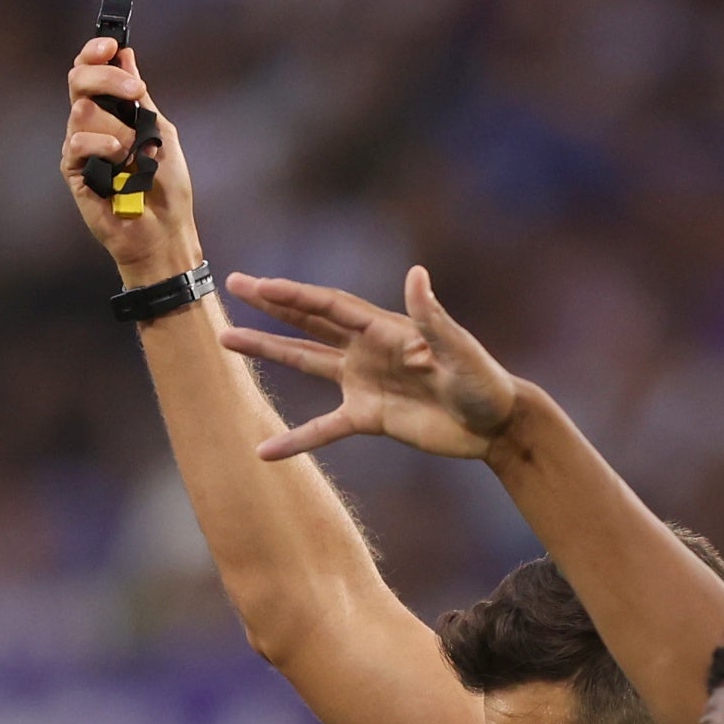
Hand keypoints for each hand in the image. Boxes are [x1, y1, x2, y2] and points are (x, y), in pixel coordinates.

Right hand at [61, 32, 201, 261]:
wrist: (165, 231)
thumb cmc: (166, 186)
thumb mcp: (159, 130)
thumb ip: (139, 96)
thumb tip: (126, 54)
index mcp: (110, 110)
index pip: (90, 70)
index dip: (95, 52)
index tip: (111, 44)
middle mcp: (91, 124)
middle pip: (79, 80)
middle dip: (107, 77)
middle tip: (135, 91)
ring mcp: (80, 147)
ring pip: (82, 111)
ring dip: (118, 128)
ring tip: (135, 152)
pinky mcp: (74, 171)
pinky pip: (77, 143)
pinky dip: (101, 146)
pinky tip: (118, 159)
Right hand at [224, 265, 531, 465]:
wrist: (496, 425)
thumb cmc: (484, 381)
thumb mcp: (460, 350)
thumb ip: (433, 317)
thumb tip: (416, 273)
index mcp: (385, 327)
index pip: (330, 306)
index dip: (294, 295)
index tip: (258, 286)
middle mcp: (367, 348)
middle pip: (309, 322)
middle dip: (271, 305)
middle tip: (233, 286)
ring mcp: (364, 382)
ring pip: (305, 363)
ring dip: (269, 350)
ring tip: (228, 341)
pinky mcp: (368, 417)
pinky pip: (323, 429)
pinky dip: (296, 439)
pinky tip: (265, 450)